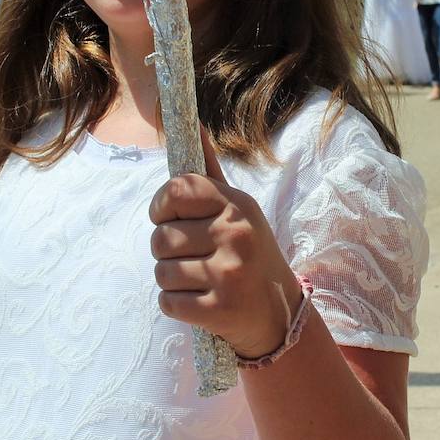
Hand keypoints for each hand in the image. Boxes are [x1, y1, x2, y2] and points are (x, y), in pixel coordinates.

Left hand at [149, 129, 302, 359]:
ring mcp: (227, 274)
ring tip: (197, 279)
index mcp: (236, 205)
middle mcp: (234, 235)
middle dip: (166, 250)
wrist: (279, 313)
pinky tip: (199, 301)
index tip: (167, 217)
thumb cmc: (249, 253)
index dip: (160, 205)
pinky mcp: (218, 310)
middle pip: (160, 237)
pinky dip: (175, 305)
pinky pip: (168, 303)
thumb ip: (210, 173)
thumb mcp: (238, 210)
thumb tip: (193, 126)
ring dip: (170, 280)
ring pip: (161, 272)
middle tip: (191, 257)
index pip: (177, 189)